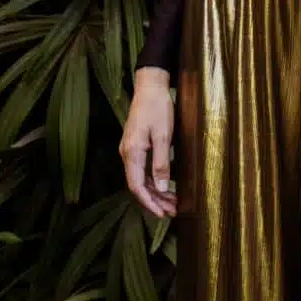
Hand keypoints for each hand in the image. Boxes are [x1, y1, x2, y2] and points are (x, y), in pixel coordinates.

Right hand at [121, 67, 177, 219]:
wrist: (150, 87)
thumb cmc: (158, 108)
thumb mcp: (163, 135)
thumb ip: (161, 163)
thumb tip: (161, 187)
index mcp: (132, 152)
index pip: (136, 186)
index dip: (149, 203)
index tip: (162, 214)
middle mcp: (127, 154)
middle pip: (138, 186)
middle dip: (155, 201)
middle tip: (172, 212)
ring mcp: (130, 151)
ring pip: (141, 179)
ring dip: (156, 192)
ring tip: (173, 203)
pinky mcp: (136, 147)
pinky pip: (142, 170)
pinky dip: (154, 181)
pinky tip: (166, 186)